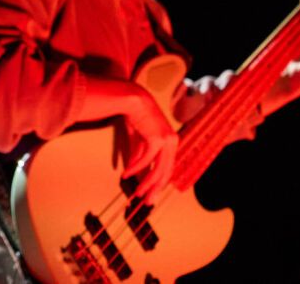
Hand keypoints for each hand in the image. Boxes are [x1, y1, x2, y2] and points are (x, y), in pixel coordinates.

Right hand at [117, 85, 178, 204]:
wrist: (133, 98)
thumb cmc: (136, 114)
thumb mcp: (139, 138)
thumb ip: (139, 154)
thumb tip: (136, 172)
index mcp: (172, 142)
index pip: (168, 168)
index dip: (159, 183)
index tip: (151, 193)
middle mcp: (173, 143)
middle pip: (165, 173)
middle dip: (155, 189)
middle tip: (147, 201)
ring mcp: (166, 142)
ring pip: (158, 170)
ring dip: (146, 183)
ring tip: (138, 192)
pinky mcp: (157, 140)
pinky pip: (145, 161)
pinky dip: (135, 169)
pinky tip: (126, 174)